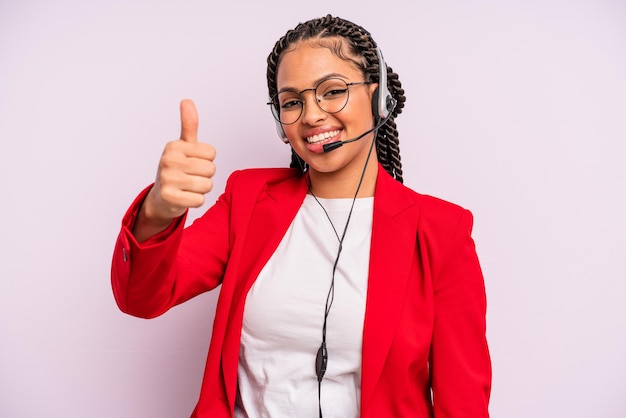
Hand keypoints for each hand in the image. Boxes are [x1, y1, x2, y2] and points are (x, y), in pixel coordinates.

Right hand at [142, 99, 216, 224]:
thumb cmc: (176, 169)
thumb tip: (187, 100)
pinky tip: (184, 197)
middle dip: (205, 175)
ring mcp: (167, 179)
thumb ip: (189, 125)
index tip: (192, 162)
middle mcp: (168, 160)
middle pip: (211, 169)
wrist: (161, 197)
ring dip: (201, 189)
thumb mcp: (184, 146)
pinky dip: (196, 201)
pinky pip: (200, 200)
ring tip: (188, 187)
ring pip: (207, 185)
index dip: (206, 160)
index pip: (212, 153)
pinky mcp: (169, 197)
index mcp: (174, 146)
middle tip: (190, 176)